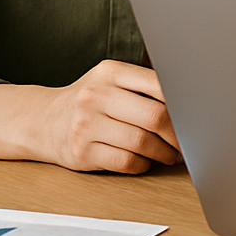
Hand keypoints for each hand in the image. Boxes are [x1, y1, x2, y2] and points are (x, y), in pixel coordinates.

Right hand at [0, 60, 179, 173]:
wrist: (41, 121)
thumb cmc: (90, 101)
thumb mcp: (111, 81)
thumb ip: (145, 86)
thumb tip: (191, 104)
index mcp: (110, 72)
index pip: (160, 85)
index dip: (183, 104)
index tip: (195, 116)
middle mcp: (95, 96)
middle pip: (155, 116)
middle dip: (177, 134)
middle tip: (186, 142)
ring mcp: (86, 125)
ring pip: (142, 142)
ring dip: (164, 153)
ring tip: (170, 154)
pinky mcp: (81, 152)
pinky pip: (126, 162)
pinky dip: (143, 164)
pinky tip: (145, 161)